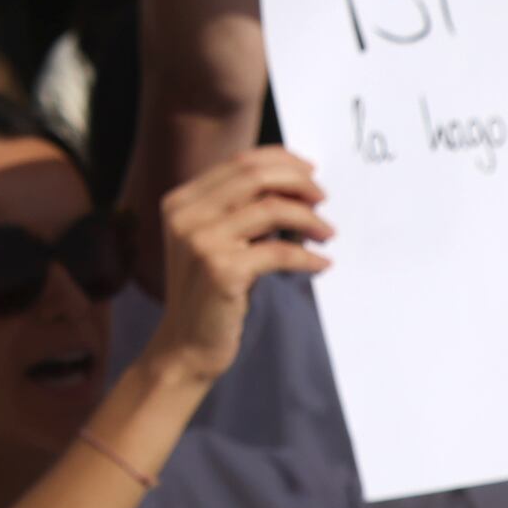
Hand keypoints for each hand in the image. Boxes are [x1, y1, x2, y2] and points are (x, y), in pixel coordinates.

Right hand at [138, 147, 333, 391]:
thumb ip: (237, 210)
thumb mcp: (214, 240)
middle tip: (323, 198)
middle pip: (255, 177)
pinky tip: (321, 264)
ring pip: (272, 209)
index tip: (310, 172)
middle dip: (299, 182)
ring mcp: (201, 242)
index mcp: (181, 202)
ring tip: (326, 232)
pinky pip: (279, 252)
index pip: (240, 162)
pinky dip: (307, 257)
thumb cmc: (208, 292)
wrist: (185, 346)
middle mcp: (186, 216)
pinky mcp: (221, 271)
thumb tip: (294, 182)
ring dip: (309, 218)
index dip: (282, 161)